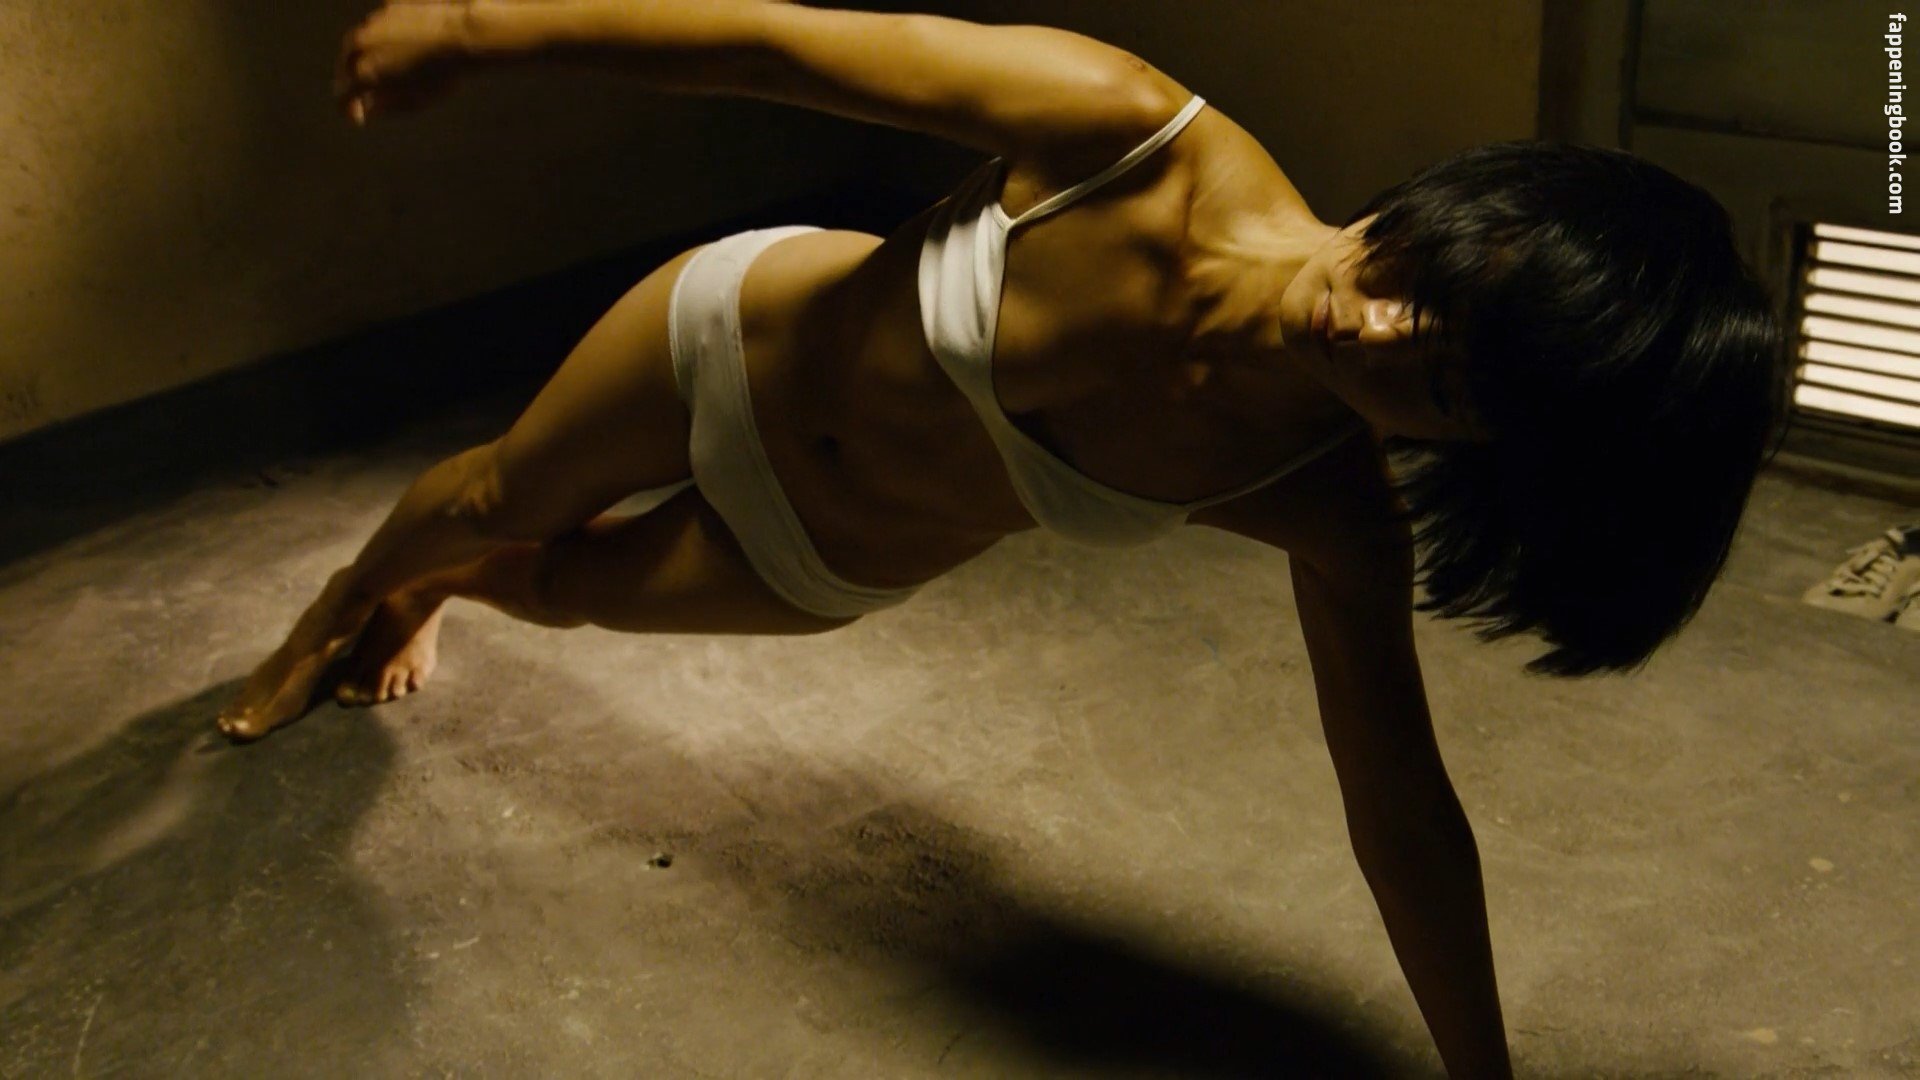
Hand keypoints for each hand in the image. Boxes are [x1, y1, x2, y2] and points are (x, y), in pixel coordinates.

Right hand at [333, 0, 479, 125]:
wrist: (462, 35)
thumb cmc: (442, 75)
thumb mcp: (415, 101)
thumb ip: (385, 107)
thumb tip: (367, 110)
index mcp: (363, 72)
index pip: (342, 95)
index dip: (348, 110)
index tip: (358, 117)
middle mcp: (360, 45)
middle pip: (346, 66)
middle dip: (353, 82)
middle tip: (364, 94)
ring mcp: (372, 22)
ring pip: (358, 43)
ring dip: (364, 58)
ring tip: (380, 70)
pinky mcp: (386, 7)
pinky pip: (377, 26)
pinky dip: (381, 39)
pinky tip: (398, 47)